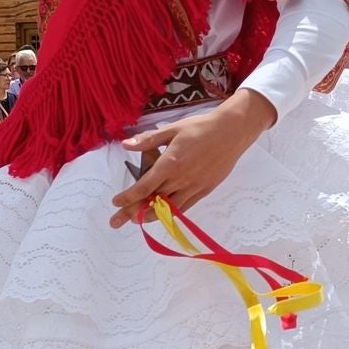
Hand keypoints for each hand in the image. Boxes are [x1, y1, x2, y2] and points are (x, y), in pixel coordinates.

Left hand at [109, 90, 274, 227]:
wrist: (232, 132)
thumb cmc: (201, 128)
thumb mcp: (172, 129)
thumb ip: (148, 140)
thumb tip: (126, 145)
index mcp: (170, 163)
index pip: (144, 186)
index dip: (128, 197)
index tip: (116, 202)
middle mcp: (181, 179)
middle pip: (153, 200)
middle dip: (132, 211)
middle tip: (116, 221)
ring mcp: (194, 186)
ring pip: (169, 208)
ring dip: (151, 216)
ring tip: (137, 220)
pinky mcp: (204, 190)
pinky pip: (185, 206)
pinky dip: (171, 212)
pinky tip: (163, 213)